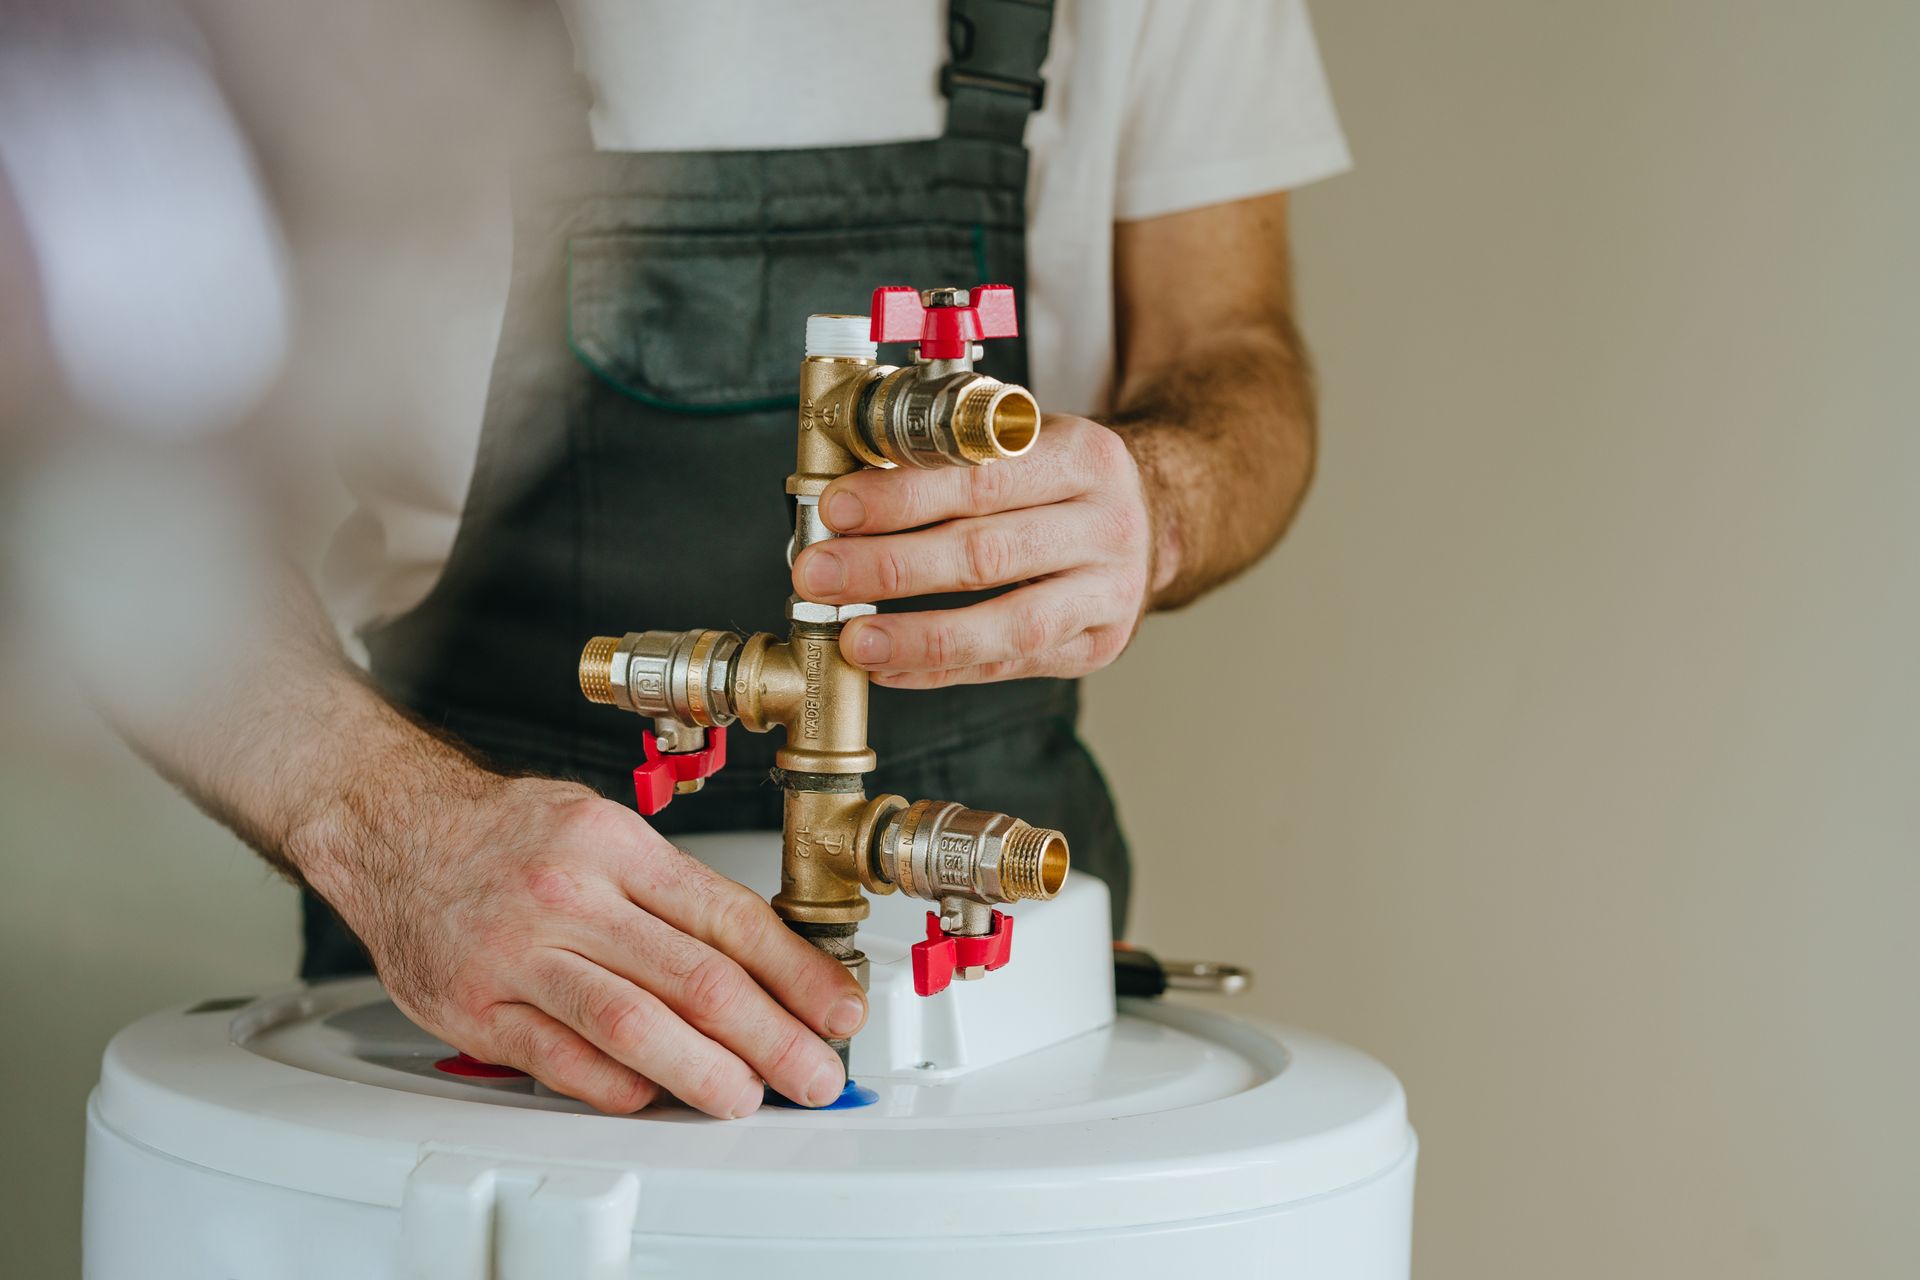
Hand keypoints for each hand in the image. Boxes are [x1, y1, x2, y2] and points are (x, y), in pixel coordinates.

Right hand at [303, 772, 864, 1116]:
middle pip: (695, 977)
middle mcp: (571, 895)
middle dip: (773, 1036)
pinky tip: (655, 1097)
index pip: (730, 917)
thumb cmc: (505, 833)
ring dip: (704, 1072)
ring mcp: (519, 954)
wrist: (390, 826)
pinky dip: (618, 1087)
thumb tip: (766, 960)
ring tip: (747, 1098)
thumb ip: (672, 893)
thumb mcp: (602, 827)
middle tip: (814, 1072)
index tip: (838, 1010)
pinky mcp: (476, 1007)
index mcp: (616, 844)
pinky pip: (562, 1061)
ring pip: (634, 1025)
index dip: (798, 973)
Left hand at [792, 415, 1153, 686]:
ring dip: (919, 635)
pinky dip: (941, 670)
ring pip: (1009, 624)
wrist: (1153, 517)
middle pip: (989, 554)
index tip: (838, 509)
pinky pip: (1008, 665)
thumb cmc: (1060, 478)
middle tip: (819, 575)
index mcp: (1084, 457)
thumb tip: (845, 494)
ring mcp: (1110, 593)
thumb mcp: (1024, 439)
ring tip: (852, 638)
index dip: (905, 497)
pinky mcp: (1098, 645)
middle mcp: (1106, 526)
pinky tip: (887, 666)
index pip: (984, 479)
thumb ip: (952, 455)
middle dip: (892, 567)